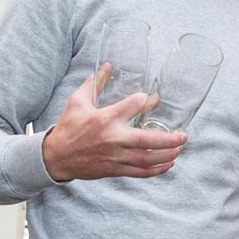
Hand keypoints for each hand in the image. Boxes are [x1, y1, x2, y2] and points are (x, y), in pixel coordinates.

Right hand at [42, 72, 186, 180]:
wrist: (55, 157)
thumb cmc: (68, 127)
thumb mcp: (77, 102)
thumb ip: (94, 84)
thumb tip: (106, 66)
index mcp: (105, 119)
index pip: (133, 105)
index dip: (147, 100)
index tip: (154, 99)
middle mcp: (113, 139)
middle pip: (147, 140)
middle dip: (169, 140)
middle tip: (184, 136)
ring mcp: (115, 157)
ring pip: (146, 159)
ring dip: (167, 156)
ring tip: (179, 149)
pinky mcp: (114, 170)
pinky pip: (140, 173)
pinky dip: (156, 170)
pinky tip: (168, 164)